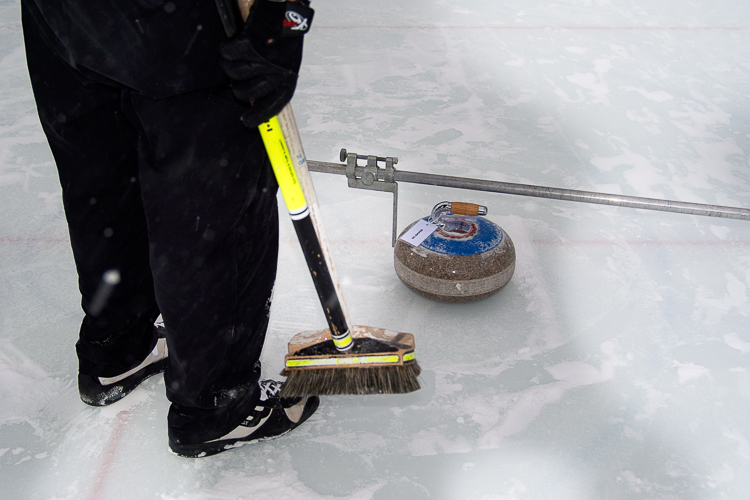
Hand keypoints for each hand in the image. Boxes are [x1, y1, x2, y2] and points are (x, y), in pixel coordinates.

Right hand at [219, 0, 313, 127]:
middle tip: (239, 78)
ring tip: (238, 58)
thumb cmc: (285, 42)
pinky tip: (233, 47)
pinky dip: (226, 52)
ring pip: (234, 74)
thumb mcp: (288, 68)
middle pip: (246, 93)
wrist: (284, 17)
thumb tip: (256, 101)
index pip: (271, 107)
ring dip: (231, 66)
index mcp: (287, 81)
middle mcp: (274, 74)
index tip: (247, 122)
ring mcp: (260, 61)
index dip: (257, 117)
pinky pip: (227, 57)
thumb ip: (275, 84)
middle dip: (238, 87)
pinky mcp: (247, 47)